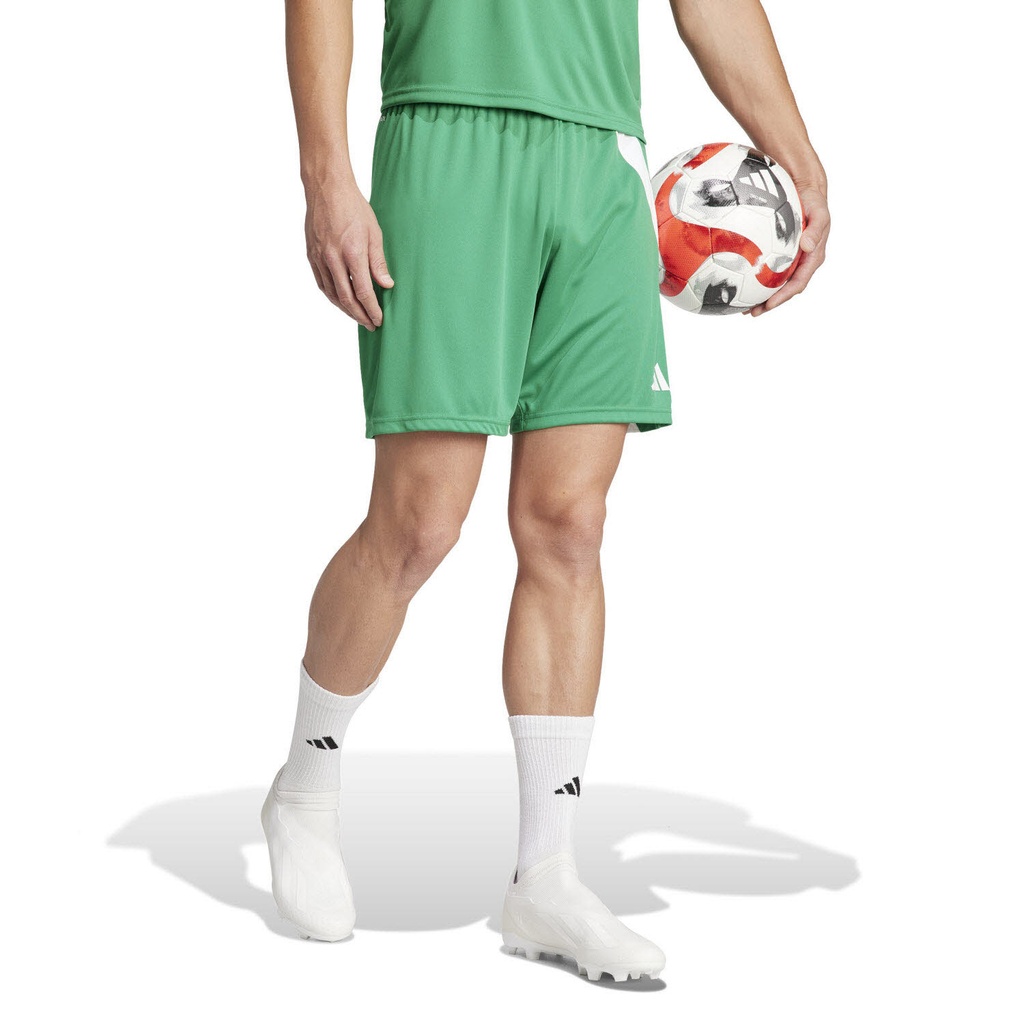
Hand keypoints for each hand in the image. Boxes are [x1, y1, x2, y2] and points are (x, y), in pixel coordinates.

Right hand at [304, 179, 393, 329]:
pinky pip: (322, 284)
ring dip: (345, 310)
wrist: (326, 189)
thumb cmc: (354, 207)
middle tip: (370, 325)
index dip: (371, 309)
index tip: (378, 319)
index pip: (363, 291)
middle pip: (346, 298)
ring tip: (357, 317)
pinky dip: (332, 297)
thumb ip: (378, 262)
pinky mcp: (311, 255)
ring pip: (332, 294)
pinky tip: (341, 302)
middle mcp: (333, 258)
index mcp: (352, 252)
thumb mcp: (374, 233)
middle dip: (360, 315)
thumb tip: (387, 285)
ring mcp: (319, 258)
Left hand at [745, 181, 829, 316]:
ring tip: (741, 306)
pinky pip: (765, 268)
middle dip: (768, 303)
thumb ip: (816, 229)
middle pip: (783, 289)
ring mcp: (789, 259)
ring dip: (759, 296)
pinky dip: (753, 277)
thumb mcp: (820, 213)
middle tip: (750, 312)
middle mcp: (800, 262)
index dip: (782, 297)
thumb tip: (807, 246)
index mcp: (811, 258)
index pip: (797, 284)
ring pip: (773, 282)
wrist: (805, 189)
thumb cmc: (814, 201)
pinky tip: (738, 280)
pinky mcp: (778, 252)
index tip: (767, 306)